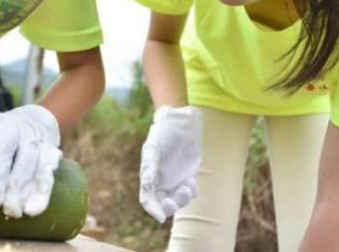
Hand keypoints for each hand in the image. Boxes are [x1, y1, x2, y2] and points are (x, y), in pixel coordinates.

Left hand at [0, 104, 61, 217]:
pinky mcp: (50, 154)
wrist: (37, 120)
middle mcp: (12, 130)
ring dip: (18, 191)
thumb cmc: (1, 139)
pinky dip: (40, 193)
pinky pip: (45, 174)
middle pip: (3, 153)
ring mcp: (33, 141)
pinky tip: (31, 209)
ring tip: (10, 210)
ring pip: (26, 164)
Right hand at [139, 105, 202, 222]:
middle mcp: (161, 179)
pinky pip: (190, 191)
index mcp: (149, 174)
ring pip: (178, 199)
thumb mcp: (154, 148)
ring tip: (187, 187)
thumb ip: (150, 167)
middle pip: (163, 203)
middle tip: (174, 202)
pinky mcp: (188, 174)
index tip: (161, 217)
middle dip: (169, 207)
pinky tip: (191, 181)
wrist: (181, 120)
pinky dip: (192, 191)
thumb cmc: (163, 131)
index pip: (148, 198)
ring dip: (182, 199)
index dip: (153, 209)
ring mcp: (175, 178)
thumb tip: (146, 188)